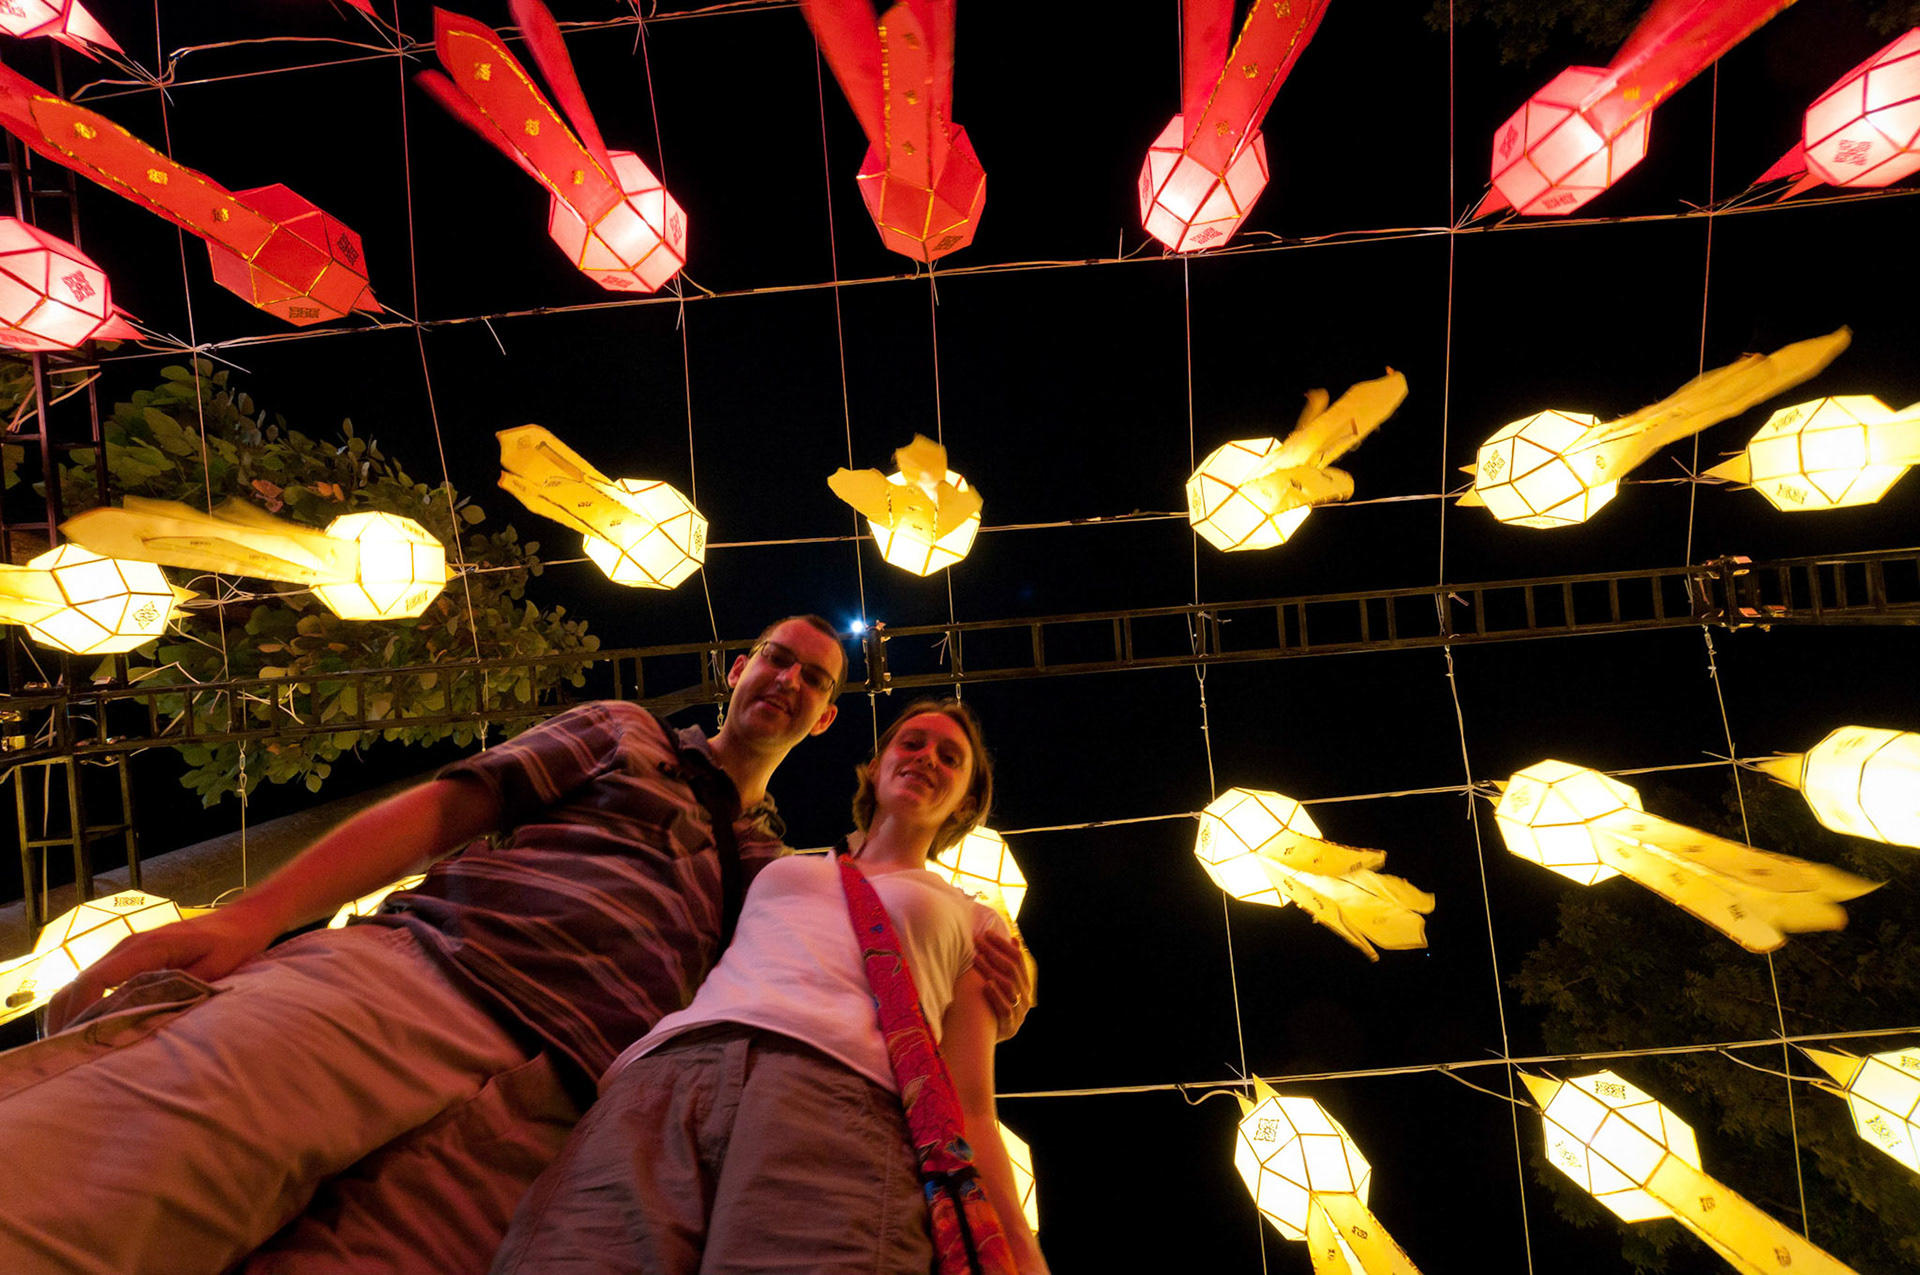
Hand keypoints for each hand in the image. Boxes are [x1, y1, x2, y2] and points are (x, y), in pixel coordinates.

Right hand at [46, 907, 278, 1033]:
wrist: (242, 920)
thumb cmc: (232, 944)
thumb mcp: (215, 969)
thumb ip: (184, 989)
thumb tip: (151, 1016)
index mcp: (146, 949)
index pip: (96, 980)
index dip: (80, 1012)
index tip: (75, 1042)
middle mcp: (128, 947)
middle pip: (78, 984)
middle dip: (65, 1019)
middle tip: (64, 1056)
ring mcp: (125, 950)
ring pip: (82, 983)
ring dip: (71, 1014)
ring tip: (71, 1049)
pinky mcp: (130, 958)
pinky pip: (97, 982)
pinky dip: (84, 1005)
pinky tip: (87, 1030)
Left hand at [974, 929, 1034, 1041]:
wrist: (987, 1039)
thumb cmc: (992, 1005)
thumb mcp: (1002, 984)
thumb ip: (1008, 964)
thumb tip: (1014, 939)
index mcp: (1025, 984)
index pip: (1017, 958)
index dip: (1002, 945)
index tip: (986, 933)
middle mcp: (1024, 997)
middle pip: (1012, 970)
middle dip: (994, 953)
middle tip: (977, 942)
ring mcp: (1018, 1012)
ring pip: (1008, 987)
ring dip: (992, 971)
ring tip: (976, 959)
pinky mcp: (1009, 1027)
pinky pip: (1005, 1009)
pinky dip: (996, 996)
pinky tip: (986, 985)